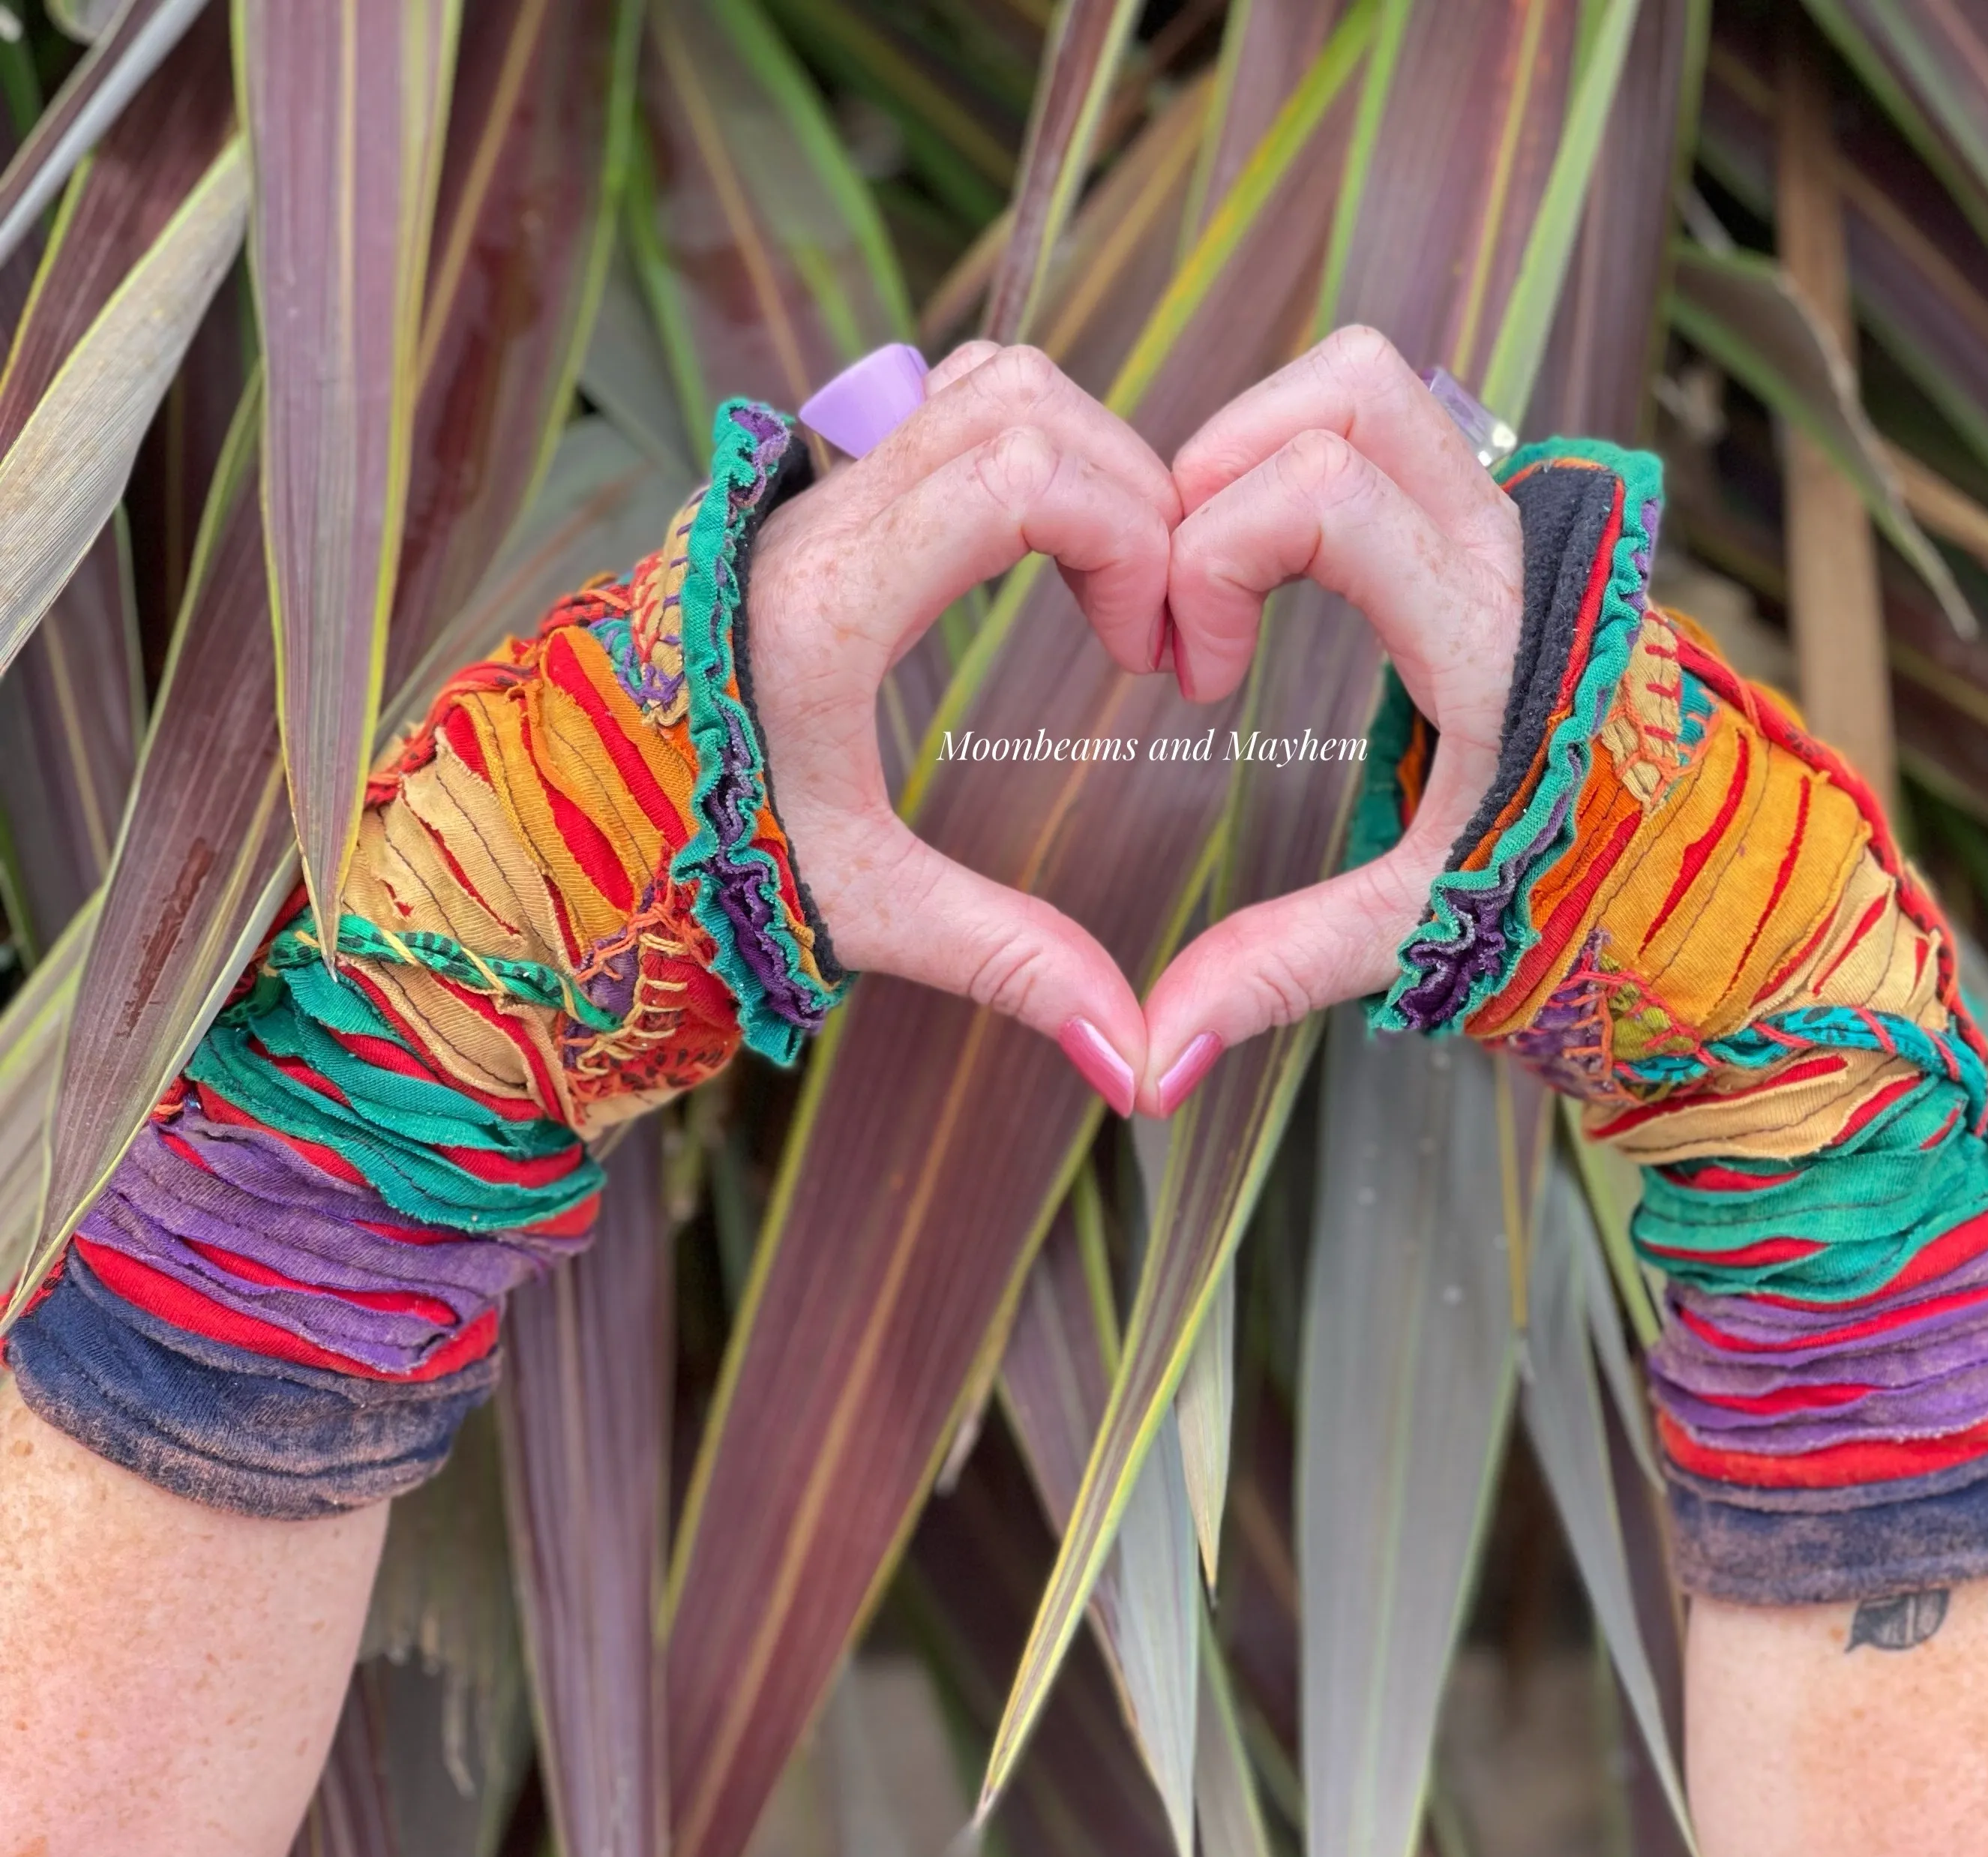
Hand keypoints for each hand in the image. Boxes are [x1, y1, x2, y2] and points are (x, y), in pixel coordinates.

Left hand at [746, 342, 1178, 1109]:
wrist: (559, 816)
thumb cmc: (691, 862)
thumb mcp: (860, 909)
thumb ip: (1005, 964)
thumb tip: (1135, 1060)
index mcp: (829, 603)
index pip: (1021, 472)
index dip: (1129, 538)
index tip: (1148, 653)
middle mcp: (814, 517)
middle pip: (1024, 403)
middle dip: (1128, 495)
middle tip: (1150, 622)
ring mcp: (807, 490)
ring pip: (986, 387)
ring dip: (1080, 463)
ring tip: (1109, 588)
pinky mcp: (811, 494)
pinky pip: (946, 411)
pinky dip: (1025, 454)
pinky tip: (1043, 561)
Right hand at [1136, 325, 1525, 1113]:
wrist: (1708, 879)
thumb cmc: (1577, 899)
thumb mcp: (1419, 930)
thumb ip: (1280, 973)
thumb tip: (1149, 1066)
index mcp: (1489, 638)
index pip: (1322, 495)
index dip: (1212, 558)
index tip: (1197, 679)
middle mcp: (1509, 550)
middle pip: (1347, 389)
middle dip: (1220, 467)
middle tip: (1184, 595)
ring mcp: (1512, 521)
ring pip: (1370, 384)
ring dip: (1261, 450)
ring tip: (1219, 572)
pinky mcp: (1500, 525)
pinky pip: (1388, 430)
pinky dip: (1301, 464)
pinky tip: (1271, 574)